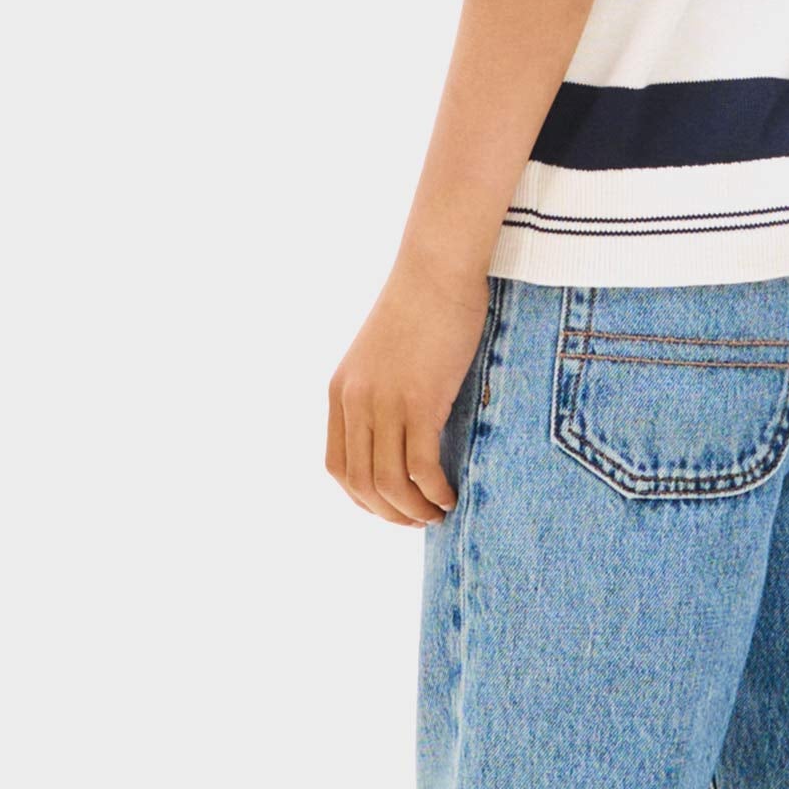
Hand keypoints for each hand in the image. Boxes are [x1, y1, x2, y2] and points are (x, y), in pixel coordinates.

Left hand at [325, 255, 488, 526]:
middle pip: (360, 483)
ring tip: (438, 512)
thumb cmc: (421, 306)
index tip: (392, 506)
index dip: (362, 498)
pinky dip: (434, 490)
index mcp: (341, 392)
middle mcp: (355, 401)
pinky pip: (419, 467)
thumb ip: (380, 393)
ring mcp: (385, 402)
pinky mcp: (419, 400)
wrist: (437, 269)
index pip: (337, 467)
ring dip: (413, 509)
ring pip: (388, 483)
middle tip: (420, 519)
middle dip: (389, 513)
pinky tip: (450, 494)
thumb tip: (401, 432)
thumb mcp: (382, 355)